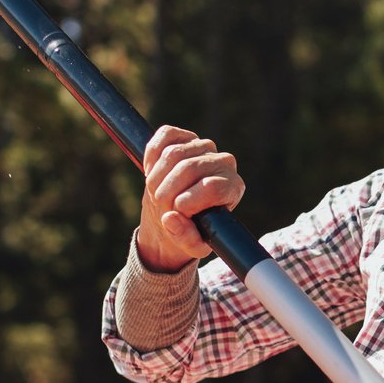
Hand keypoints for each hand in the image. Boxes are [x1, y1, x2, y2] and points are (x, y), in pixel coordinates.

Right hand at [135, 125, 245, 272]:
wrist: (173, 215)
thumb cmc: (189, 231)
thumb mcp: (192, 245)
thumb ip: (186, 238)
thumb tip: (171, 218)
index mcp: (232, 187)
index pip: (214, 186)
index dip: (190, 200)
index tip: (176, 211)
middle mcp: (223, 162)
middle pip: (190, 168)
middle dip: (167, 191)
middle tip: (160, 205)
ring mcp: (203, 147)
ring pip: (174, 153)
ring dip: (156, 177)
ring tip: (154, 192)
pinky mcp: (183, 137)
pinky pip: (165, 136)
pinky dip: (152, 155)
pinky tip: (151, 171)